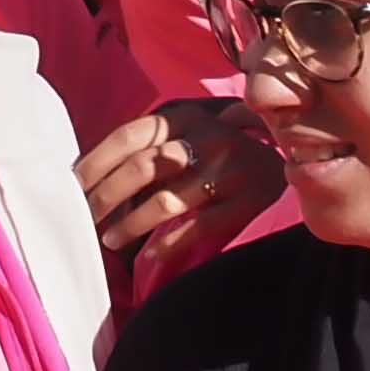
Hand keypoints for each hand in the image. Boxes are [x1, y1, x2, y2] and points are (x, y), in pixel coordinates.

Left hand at [77, 96, 281, 288]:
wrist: (299, 164)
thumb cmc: (225, 156)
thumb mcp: (190, 136)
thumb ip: (152, 146)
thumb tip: (90, 175)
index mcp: (187, 115)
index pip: (128, 136)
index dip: (94, 164)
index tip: (70, 189)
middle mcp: (209, 136)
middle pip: (142, 168)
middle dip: (105, 198)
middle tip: (85, 220)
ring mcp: (231, 169)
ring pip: (166, 201)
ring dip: (130, 225)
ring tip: (110, 240)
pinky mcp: (249, 202)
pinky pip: (198, 227)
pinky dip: (168, 244)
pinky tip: (149, 255)